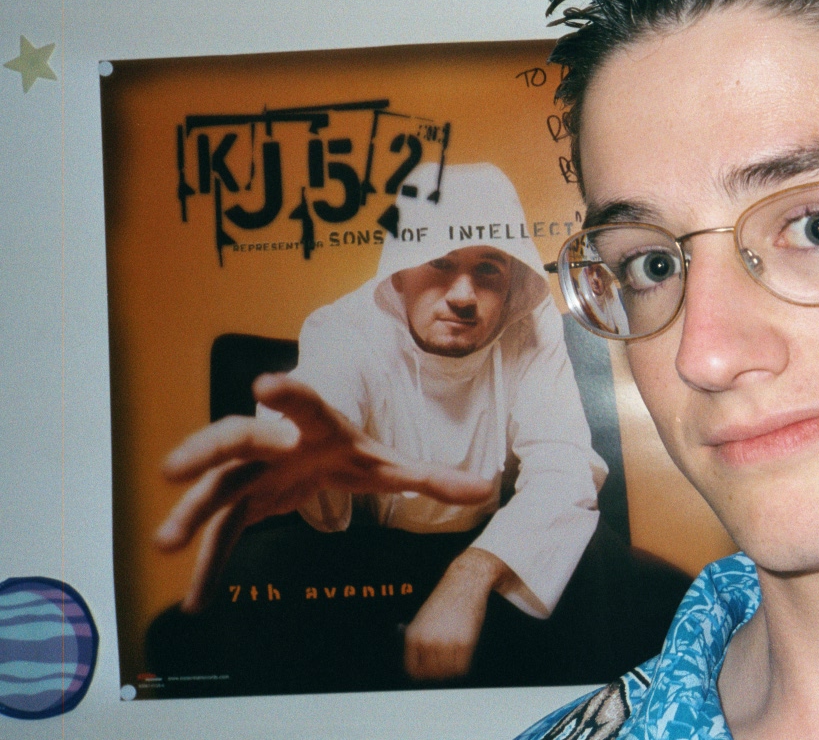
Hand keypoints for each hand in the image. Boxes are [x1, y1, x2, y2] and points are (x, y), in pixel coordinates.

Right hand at [153, 373, 494, 612]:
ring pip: (214, 488)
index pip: (304, 404)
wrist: (314, 456)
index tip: (265, 385)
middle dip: (204, 450)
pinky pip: (220, 536)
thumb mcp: (390, 464)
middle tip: (174, 468)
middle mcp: (274, 444)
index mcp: (316, 426)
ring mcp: (250, 473)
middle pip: (236, 439)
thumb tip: (484, 488)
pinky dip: (208, 567)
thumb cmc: (350, 452)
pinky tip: (196, 602)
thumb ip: (433, 476)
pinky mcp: (239, 504)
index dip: (287, 392)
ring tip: (166, 542)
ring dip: (190, 514)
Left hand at [403, 547, 511, 680]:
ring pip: (447, 672)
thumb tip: (424, 668)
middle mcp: (427, 642)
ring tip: (456, 656)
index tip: (431, 672)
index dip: (424, 673)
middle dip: (441, 671)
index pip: (414, 670)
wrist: (464, 582)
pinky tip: (464, 655)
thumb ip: (421, 642)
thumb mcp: (424, 619)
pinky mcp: (463, 643)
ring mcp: (445, 643)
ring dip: (452, 668)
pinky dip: (463, 665)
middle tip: (448, 663)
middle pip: (432, 673)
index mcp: (413, 636)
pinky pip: (461, 667)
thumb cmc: (446, 600)